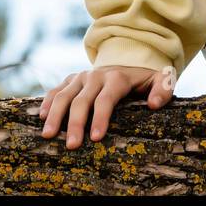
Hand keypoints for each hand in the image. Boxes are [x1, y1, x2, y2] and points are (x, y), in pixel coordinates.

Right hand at [37, 65, 174, 149]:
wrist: (128, 60)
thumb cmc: (144, 78)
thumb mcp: (160, 79)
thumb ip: (163, 89)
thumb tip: (154, 105)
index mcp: (117, 77)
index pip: (106, 99)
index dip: (100, 117)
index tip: (96, 137)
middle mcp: (96, 76)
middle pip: (82, 100)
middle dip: (75, 123)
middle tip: (72, 145)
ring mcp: (81, 77)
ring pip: (64, 95)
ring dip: (55, 114)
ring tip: (48, 135)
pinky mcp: (72, 79)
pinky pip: (56, 90)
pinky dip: (47, 102)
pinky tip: (41, 117)